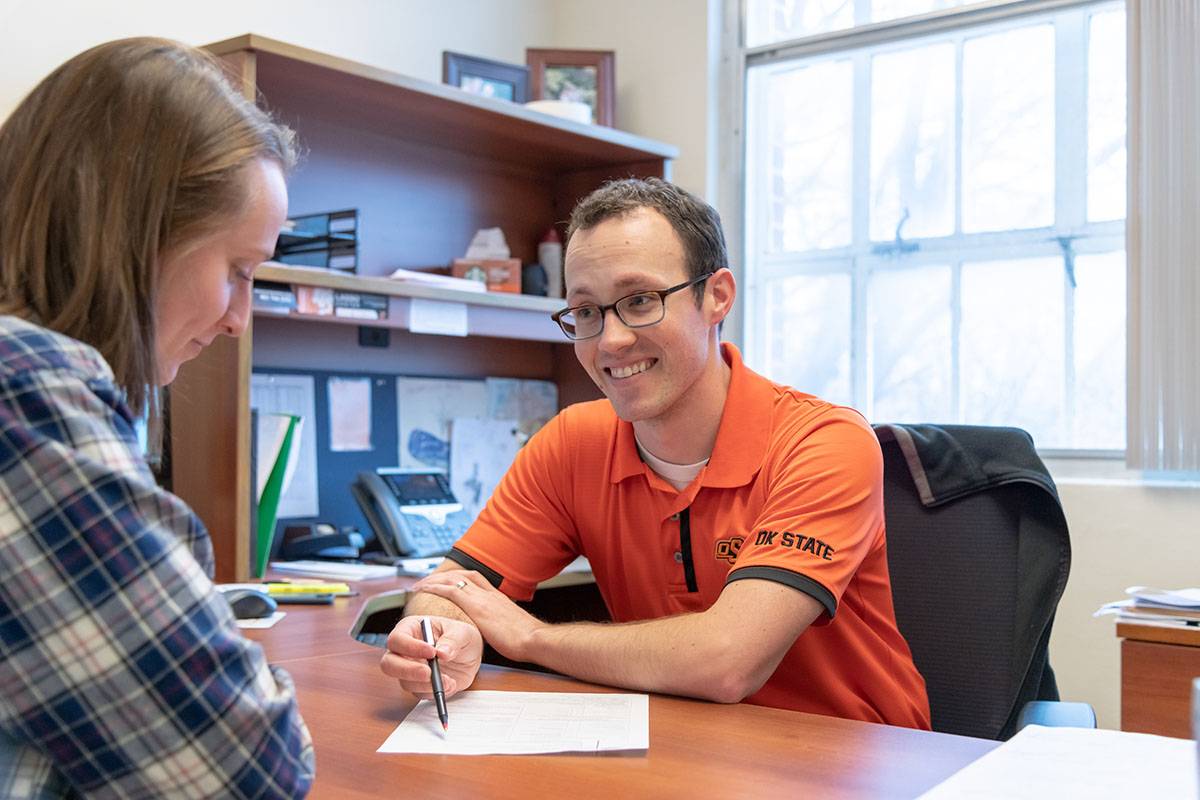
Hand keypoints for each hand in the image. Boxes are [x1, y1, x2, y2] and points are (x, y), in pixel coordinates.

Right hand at [380, 615, 481, 699]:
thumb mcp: (462, 633)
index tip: (431, 652)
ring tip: (449, 680)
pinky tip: (450, 684)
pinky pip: (419, 693)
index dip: (410, 647)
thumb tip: (442, 653)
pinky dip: (434, 692)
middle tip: (429, 673)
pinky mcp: (418, 685)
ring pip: (404, 682)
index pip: (397, 639)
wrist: (469, 656)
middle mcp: (404, 651)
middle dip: (408, 671)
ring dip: (426, 684)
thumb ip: (453, 640)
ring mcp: (409, 670)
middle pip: (389, 664)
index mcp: (410, 629)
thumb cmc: (461, 637)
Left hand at [411, 570, 543, 661]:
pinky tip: (424, 590)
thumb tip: (494, 632)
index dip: (460, 578)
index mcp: (498, 597)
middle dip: (445, 575)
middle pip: (464, 574)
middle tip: (430, 580)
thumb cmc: (526, 639)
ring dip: (436, 579)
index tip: (449, 581)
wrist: (533, 638)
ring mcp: (483, 597)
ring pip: (454, 578)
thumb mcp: (511, 627)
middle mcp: (490, 593)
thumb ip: (500, 624)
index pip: (476, 579)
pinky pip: (451, 590)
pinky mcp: (476, 605)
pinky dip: (436, 587)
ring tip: (422, 584)